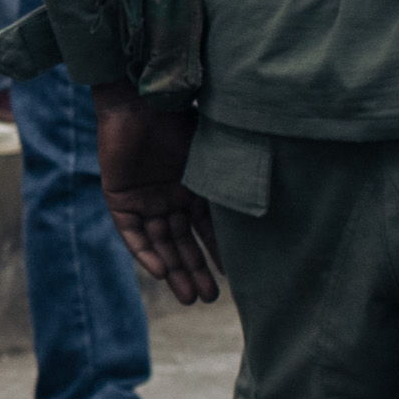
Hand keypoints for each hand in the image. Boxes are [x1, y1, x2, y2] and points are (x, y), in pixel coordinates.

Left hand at [94, 89, 220, 307]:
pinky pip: (132, 234)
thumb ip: (230, 174)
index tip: (235, 277)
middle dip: (196, 270)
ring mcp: (145, 199)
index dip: (220, 252)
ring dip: (174, 270)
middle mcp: (170, 197)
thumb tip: (278, 188)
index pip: (208, 228)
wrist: (141, 98)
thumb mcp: (213, 152)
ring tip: (189, 298)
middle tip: (209, 299)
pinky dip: (145, 253)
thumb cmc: (180, 117)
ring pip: (161, 243)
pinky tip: (161, 273)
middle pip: (184, 242)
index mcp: (194, 186)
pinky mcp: (120, 199)